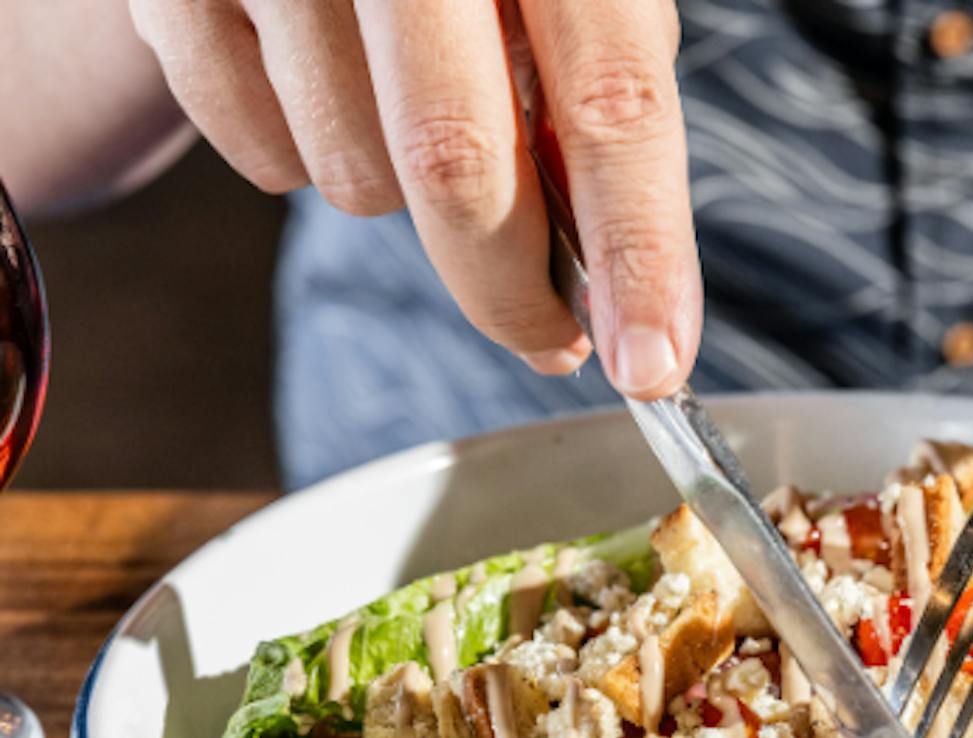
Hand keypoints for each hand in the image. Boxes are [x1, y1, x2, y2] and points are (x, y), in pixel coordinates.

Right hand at [128, 0, 698, 395]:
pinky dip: (307, 157)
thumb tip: (613, 275)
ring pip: (357, 178)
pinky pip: (264, 158)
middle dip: (509, 290)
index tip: (652, 362)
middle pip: (457, 167)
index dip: (640, 250)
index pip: (611, 102)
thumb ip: (598, 98)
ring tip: (405, 109)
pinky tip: (320, 82)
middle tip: (550, 337)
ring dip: (402, 197)